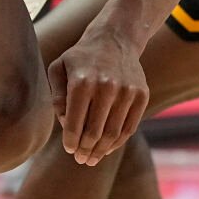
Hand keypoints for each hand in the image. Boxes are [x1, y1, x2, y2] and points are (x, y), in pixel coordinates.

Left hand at [48, 31, 147, 166]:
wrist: (115, 39)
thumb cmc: (81, 57)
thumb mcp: (59, 68)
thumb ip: (57, 96)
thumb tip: (63, 122)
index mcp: (81, 81)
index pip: (74, 122)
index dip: (70, 140)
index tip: (69, 149)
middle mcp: (106, 86)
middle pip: (94, 131)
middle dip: (85, 150)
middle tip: (80, 159)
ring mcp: (126, 91)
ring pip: (113, 133)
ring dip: (102, 150)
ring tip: (93, 158)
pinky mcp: (141, 94)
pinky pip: (129, 127)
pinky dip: (118, 141)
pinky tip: (108, 147)